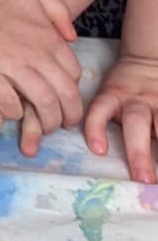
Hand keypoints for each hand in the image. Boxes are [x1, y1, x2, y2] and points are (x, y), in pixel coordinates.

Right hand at [0, 0, 81, 128]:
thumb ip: (57, 11)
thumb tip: (71, 36)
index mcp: (48, 37)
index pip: (73, 73)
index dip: (73, 91)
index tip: (68, 100)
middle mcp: (35, 54)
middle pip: (63, 93)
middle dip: (68, 114)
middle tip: (64, 124)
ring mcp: (11, 66)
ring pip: (41, 102)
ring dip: (45, 120)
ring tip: (42, 129)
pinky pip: (9, 103)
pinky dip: (15, 113)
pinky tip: (13, 113)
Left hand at [85, 54, 157, 182]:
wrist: (147, 62)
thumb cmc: (121, 90)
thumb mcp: (107, 96)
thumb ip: (99, 119)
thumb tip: (94, 154)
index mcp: (111, 98)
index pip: (99, 111)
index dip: (96, 128)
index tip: (99, 150)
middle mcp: (135, 101)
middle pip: (136, 122)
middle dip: (139, 152)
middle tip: (144, 178)